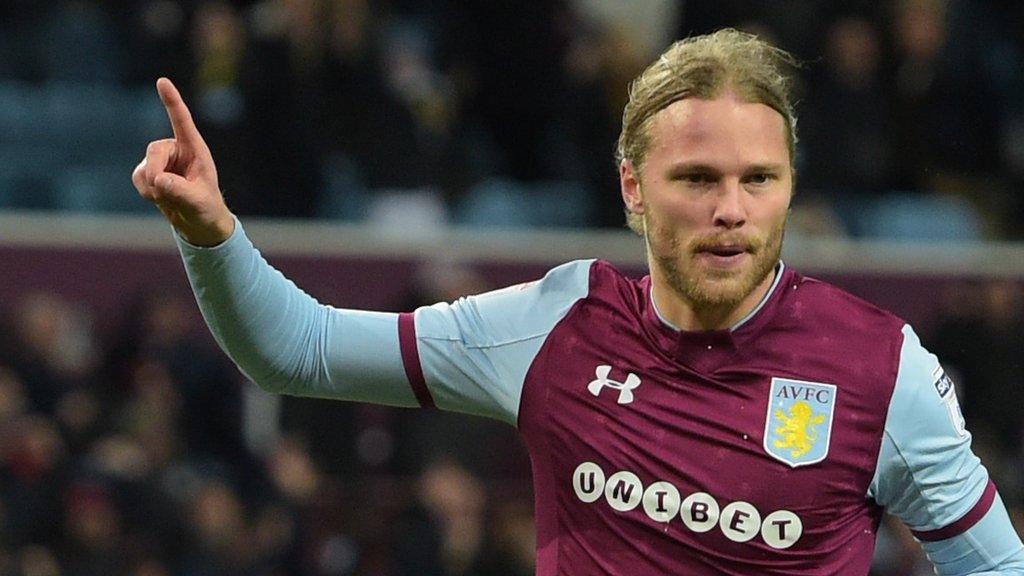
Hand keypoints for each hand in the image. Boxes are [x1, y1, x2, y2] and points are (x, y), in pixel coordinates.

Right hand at [132, 78, 234, 245]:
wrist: (197, 220)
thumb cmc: (206, 207)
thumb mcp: (199, 201)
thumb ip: (181, 191)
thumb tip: (159, 180)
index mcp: (195, 149)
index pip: (182, 121)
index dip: (172, 101)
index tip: (162, 81)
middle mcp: (176, 150)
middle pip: (154, 150)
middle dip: (154, 173)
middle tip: (162, 191)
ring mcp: (161, 160)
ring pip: (144, 168)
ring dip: (152, 188)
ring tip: (171, 198)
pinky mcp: (149, 171)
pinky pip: (138, 179)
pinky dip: (146, 192)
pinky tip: (160, 198)